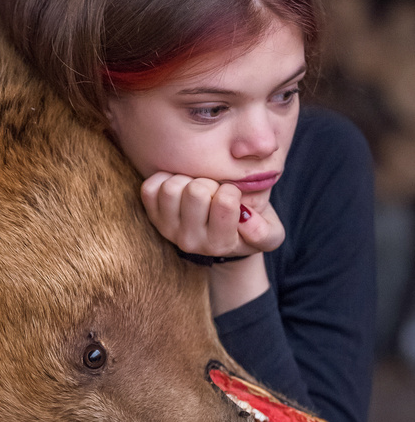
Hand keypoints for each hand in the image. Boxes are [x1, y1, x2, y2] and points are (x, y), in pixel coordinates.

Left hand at [140, 173, 284, 257]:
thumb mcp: (269, 233)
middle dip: (209, 182)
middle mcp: (190, 241)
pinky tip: (180, 184)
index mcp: (220, 243)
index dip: (231, 190)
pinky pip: (150, 188)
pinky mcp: (153, 216)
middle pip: (195, 192)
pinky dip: (164, 178)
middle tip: (214, 189)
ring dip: (186, 179)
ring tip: (197, 186)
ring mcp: (168, 229)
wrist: (221, 237)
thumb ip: (265, 232)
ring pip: (171, 188)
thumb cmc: (248, 227)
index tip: (232, 195)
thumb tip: (245, 219)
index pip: (225, 202)